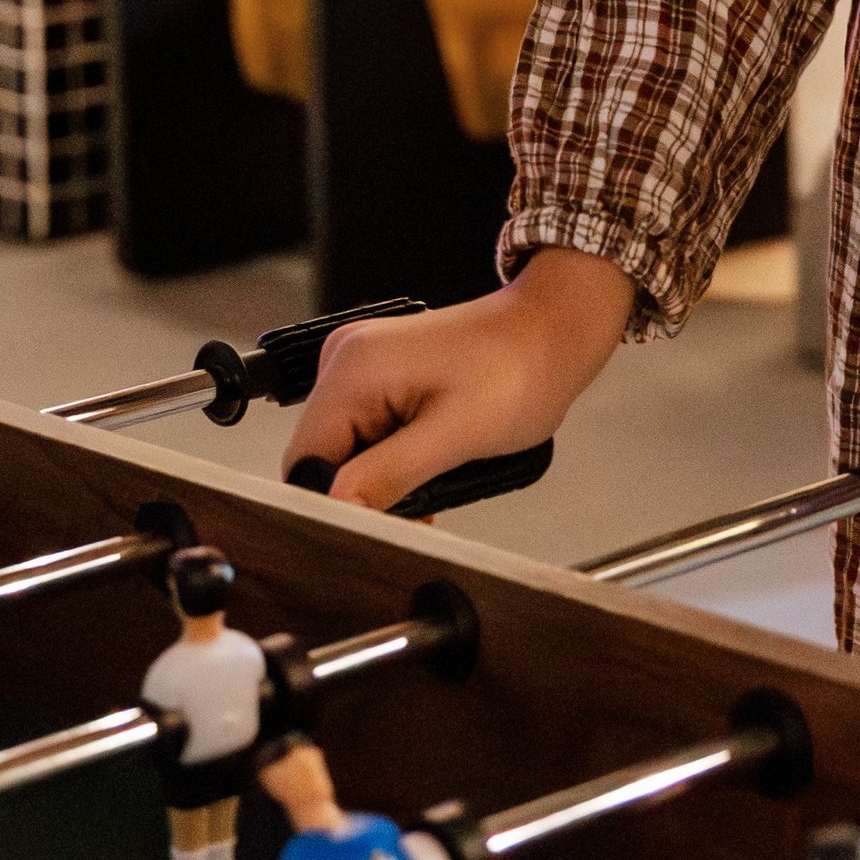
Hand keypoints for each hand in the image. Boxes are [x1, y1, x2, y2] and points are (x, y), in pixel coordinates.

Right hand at [280, 249, 634, 512]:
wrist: (554, 331)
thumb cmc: (519, 373)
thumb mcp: (455, 436)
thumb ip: (388, 475)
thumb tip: (333, 511)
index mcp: (352, 369)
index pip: (304, 460)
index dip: (334, 503)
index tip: (379, 529)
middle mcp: (345, 359)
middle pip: (323, 455)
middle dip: (364, 493)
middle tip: (422, 514)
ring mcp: (361, 363)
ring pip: (345, 449)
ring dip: (382, 479)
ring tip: (436, 485)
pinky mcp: (381, 373)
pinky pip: (366, 431)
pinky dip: (391, 459)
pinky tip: (430, 466)